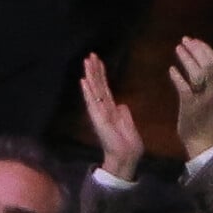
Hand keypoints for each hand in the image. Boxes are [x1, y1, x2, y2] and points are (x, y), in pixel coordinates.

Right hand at [81, 53, 143, 180]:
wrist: (126, 157)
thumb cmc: (128, 145)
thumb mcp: (129, 125)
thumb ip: (124, 114)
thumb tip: (121, 104)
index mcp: (111, 111)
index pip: (105, 89)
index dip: (101, 75)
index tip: (98, 61)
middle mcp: (103, 110)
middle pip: (98, 87)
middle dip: (94, 71)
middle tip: (90, 55)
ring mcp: (99, 115)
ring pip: (94, 91)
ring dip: (90, 76)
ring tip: (86, 61)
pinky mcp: (99, 120)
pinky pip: (92, 103)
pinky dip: (88, 92)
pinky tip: (83, 81)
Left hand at [169, 37, 212, 158]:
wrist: (200, 141)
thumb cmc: (201, 119)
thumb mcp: (207, 97)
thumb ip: (204, 83)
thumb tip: (197, 66)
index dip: (205, 49)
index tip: (194, 41)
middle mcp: (212, 91)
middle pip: (209, 64)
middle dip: (197, 50)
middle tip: (184, 41)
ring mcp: (202, 100)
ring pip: (198, 74)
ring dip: (188, 59)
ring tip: (178, 49)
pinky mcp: (190, 108)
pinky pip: (185, 89)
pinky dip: (178, 78)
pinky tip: (171, 70)